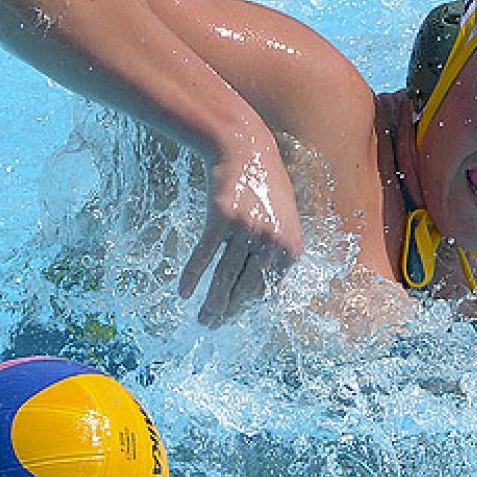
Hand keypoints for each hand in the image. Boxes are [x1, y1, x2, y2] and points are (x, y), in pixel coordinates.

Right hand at [178, 147, 302, 325]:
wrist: (245, 150)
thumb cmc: (265, 191)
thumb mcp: (284, 223)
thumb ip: (279, 256)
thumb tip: (273, 294)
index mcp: (292, 247)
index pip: (268, 290)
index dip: (247, 307)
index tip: (231, 317)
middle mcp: (273, 240)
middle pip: (246, 288)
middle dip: (228, 311)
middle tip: (211, 325)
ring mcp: (248, 229)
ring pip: (225, 276)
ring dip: (211, 302)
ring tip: (202, 319)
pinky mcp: (222, 217)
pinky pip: (205, 254)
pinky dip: (192, 275)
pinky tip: (184, 292)